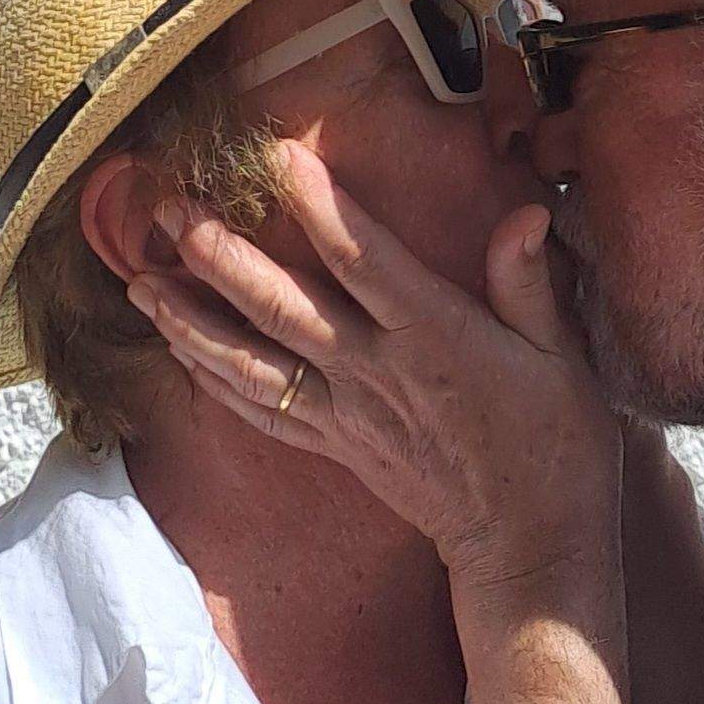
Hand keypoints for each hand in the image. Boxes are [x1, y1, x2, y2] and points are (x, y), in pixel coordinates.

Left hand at [131, 139, 621, 602]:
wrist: (528, 548)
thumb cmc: (554, 444)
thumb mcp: (561, 356)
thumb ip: (529, 282)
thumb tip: (525, 211)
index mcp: (435, 337)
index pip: (364, 259)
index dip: (318, 205)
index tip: (276, 156)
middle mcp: (377, 372)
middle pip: (283, 308)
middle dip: (221, 256)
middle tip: (171, 210)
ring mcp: (347, 413)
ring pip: (253, 362)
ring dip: (193, 321)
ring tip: (141, 281)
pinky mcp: (334, 445)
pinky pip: (261, 410)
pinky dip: (214, 379)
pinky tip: (178, 350)